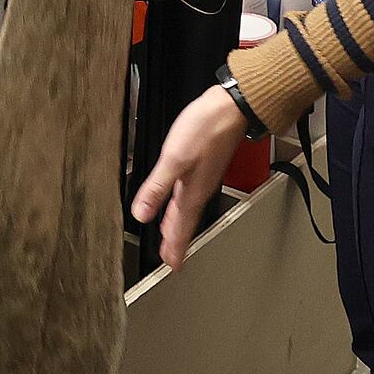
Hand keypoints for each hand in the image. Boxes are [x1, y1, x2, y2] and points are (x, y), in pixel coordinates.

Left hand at [130, 83, 248, 269]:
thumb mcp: (174, 159)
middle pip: (185, 221)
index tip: (171, 265)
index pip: (181, 228)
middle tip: (170, 257)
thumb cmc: (207, 129)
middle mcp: (200, 188)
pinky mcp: (205, 164)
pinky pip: (191, 193)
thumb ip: (157, 188)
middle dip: (176, 240)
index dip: (175, 247)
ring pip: (188, 208)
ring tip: (169, 235)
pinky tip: (178, 197)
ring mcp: (204, 176)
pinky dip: (182, 204)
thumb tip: (141, 214)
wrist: (232, 108)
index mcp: (192, 192)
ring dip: (178, 223)